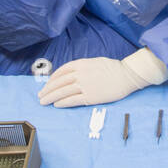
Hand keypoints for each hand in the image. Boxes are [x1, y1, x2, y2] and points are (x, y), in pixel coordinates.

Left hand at [39, 48, 167, 106]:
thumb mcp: (94, 62)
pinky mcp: (90, 96)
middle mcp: (80, 74)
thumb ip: (81, 67)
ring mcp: (85, 86)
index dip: (51, 80)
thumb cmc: (113, 68)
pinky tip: (57, 105)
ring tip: (44, 102)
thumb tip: (70, 75)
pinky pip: (72, 100)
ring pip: (62, 92)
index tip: (47, 85)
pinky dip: (63, 103)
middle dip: (47, 90)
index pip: (61, 72)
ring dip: (51, 97)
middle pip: (58, 83)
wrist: (126, 75)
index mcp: (80, 64)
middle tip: (40, 96)